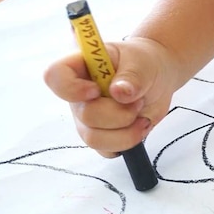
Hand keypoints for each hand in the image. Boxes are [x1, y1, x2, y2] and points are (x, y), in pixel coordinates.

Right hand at [43, 37, 179, 156]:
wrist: (159, 77)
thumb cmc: (144, 62)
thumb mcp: (143, 63)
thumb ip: (132, 76)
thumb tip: (119, 93)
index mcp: (81, 67)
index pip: (54, 76)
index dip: (72, 88)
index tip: (98, 90)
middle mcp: (78, 95)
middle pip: (85, 115)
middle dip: (119, 112)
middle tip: (138, 100)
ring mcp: (87, 118)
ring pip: (94, 138)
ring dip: (126, 130)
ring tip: (141, 114)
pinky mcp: (102, 135)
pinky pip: (107, 150)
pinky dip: (129, 142)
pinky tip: (140, 125)